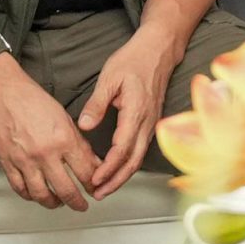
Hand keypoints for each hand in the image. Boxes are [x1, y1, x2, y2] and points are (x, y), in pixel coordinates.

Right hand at [0, 58, 97, 209]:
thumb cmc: (32, 99)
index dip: (94, 184)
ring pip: (42, 194)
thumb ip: (79, 143)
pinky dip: (30, 196)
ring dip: (54, 203)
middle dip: (77, 202)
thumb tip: (92, 161)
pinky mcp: (7, 163)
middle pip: (66, 189)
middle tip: (82, 205)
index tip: (96, 188)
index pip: (85, 171)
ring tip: (60, 203)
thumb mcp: (65, 118)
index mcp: (63, 139)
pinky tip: (36, 195)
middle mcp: (44, 153)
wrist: (2, 92)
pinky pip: (20, 188)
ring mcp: (24, 160)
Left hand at [78, 29, 180, 199]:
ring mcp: (152, 123)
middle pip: (133, 160)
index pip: (123, 148)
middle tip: (98, 193)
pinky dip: (129, 164)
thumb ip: (97, 103)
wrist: (159, 50)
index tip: (95, 179)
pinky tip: (117, 169)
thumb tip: (85, 126)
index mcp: (136, 111)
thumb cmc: (135, 60)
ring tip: (105, 188)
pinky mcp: (151, 123)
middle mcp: (147, 121)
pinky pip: (141, 149)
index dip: (109, 168)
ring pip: (138, 158)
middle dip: (116, 180)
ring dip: (122, 175)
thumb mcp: (110, 77)